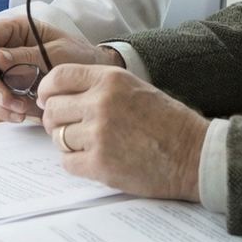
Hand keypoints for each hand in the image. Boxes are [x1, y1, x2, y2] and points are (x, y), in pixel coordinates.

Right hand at [0, 15, 122, 123]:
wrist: (93, 79)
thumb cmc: (78, 56)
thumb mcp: (56, 51)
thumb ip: (27, 54)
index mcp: (15, 30)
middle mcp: (6, 49)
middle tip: (8, 98)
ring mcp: (6, 71)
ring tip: (21, 108)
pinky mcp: (10, 91)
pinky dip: (3, 111)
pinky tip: (19, 115)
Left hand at [36, 62, 207, 201]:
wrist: (194, 155)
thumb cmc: (167, 122)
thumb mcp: (133, 87)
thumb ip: (98, 86)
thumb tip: (59, 95)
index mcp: (109, 79)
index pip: (58, 77)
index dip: (47, 89)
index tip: (47, 99)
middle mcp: (101, 103)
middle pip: (52, 109)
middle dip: (56, 119)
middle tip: (68, 126)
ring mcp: (99, 134)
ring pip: (57, 136)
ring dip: (67, 142)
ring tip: (88, 144)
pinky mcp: (100, 164)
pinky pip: (67, 162)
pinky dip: (75, 162)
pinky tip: (93, 159)